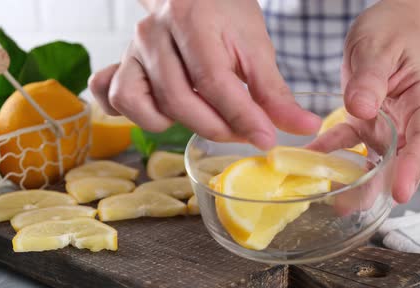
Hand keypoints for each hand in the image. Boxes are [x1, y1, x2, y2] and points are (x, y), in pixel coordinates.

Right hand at [89, 0, 320, 149]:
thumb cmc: (226, 16)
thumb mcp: (256, 46)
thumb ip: (274, 91)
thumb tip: (305, 126)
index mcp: (191, 20)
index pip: (214, 81)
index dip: (242, 117)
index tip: (267, 139)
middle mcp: (153, 34)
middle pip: (179, 99)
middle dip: (217, 126)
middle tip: (244, 130)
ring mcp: (131, 51)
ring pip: (142, 105)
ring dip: (178, 122)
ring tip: (205, 114)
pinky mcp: (121, 66)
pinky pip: (114, 99)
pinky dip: (137, 114)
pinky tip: (163, 112)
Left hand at [339, 0, 419, 202]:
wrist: (386, 26)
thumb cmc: (391, 32)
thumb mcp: (379, 48)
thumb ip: (370, 78)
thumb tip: (361, 109)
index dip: (413, 168)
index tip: (400, 191)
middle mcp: (409, 121)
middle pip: (400, 160)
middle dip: (379, 186)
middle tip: (353, 205)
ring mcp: (386, 126)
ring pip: (373, 161)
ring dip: (353, 180)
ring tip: (332, 200)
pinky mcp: (364, 124)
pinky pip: (345, 143)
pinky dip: (328, 153)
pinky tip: (308, 159)